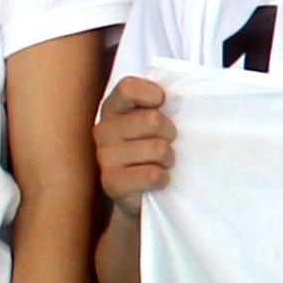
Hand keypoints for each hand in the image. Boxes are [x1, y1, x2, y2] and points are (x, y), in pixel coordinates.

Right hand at [94, 77, 174, 202]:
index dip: (153, 94)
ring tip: (161, 163)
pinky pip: (154, 175)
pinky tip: (156, 180)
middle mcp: (103, 130)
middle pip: (153, 120)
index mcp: (113, 108)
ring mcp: (105, 157)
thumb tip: (180, 97)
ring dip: (169, 159)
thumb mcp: (153, 123)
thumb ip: (159, 105)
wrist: (140, 195)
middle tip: (166, 143)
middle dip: (170, 133)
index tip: (162, 105)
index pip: (129, 88)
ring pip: (158, 148)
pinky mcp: (112, 182)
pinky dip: (164, 179)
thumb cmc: (152, 151)